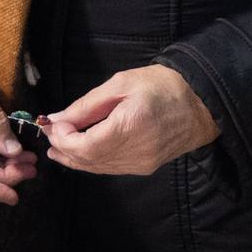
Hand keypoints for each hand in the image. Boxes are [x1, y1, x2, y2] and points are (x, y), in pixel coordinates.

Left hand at [43, 64, 218, 176]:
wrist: (202, 104)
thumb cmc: (164, 86)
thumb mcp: (122, 83)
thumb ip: (87, 105)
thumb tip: (57, 120)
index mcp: (131, 125)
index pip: (85, 145)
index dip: (63, 139)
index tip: (52, 125)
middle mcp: (136, 150)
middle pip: (88, 160)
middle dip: (63, 149)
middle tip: (48, 135)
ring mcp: (142, 163)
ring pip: (97, 168)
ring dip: (74, 158)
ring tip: (57, 146)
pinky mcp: (145, 167)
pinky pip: (110, 168)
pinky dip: (91, 161)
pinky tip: (80, 152)